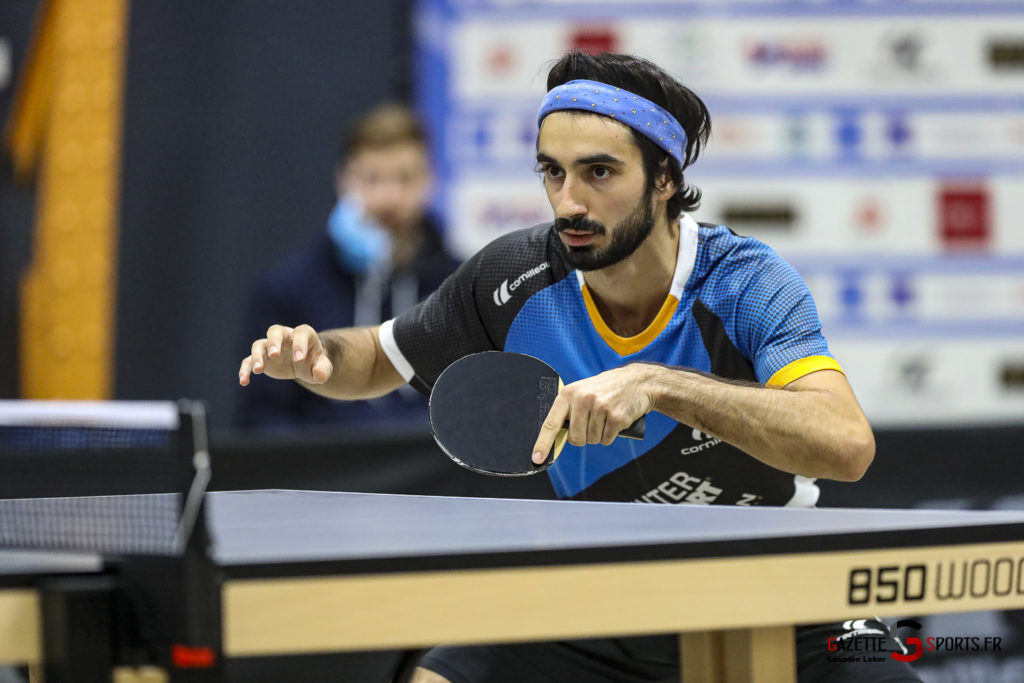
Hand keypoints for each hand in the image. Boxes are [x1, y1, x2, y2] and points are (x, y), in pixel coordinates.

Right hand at [238, 324, 333, 385]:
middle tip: (275, 354)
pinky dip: (245, 369)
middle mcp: (285, 337)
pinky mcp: (262, 359)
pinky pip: (248, 360)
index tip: (300, 359)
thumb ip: (324, 370)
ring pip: (259, 344)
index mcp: (303, 335)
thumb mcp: (323, 368)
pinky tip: (244, 381)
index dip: (300, 344)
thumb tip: (319, 375)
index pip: (300, 333)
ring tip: (258, 370)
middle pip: (275, 331)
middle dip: (274, 341)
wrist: (305, 364)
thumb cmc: (315, 363)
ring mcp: (271, 347)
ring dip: (257, 355)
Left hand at [531, 364, 654, 463]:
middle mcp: (583, 399)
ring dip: (599, 435)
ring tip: (606, 417)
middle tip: (593, 422)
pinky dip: (611, 435)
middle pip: (575, 438)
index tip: (537, 458)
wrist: (638, 382)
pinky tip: (615, 420)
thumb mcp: (583, 391)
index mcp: (570, 393)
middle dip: (584, 437)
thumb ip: (570, 409)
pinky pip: (607, 439)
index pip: (552, 422)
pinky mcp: (616, 416)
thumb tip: (556, 436)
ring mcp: (600, 407)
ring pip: (592, 440)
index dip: (543, 443)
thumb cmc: (607, 389)